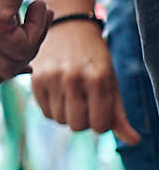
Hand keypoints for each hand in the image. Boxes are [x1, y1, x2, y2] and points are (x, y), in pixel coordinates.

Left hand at [0, 0, 48, 81]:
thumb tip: (8, 51)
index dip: (2, 66)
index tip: (24, 52)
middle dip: (21, 58)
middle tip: (34, 29)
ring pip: (10, 64)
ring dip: (34, 42)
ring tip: (38, 12)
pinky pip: (23, 47)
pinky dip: (40, 29)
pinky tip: (39, 5)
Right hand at [30, 19, 140, 142]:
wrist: (68, 28)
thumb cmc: (94, 59)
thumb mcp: (111, 81)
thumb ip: (119, 113)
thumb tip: (134, 141)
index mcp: (99, 78)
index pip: (100, 125)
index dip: (101, 123)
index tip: (100, 111)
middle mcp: (74, 78)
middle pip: (77, 126)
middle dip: (83, 120)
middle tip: (85, 104)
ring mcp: (53, 78)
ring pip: (60, 120)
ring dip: (67, 114)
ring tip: (71, 96)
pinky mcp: (36, 79)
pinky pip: (45, 112)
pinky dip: (53, 108)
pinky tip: (58, 93)